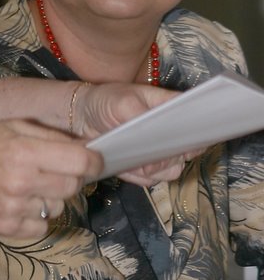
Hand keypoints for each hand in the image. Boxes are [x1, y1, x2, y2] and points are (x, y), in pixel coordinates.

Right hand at [0, 117, 102, 239]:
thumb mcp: (11, 126)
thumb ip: (48, 137)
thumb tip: (84, 149)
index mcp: (24, 150)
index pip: (80, 162)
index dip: (93, 161)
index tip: (94, 161)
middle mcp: (22, 181)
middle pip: (73, 187)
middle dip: (70, 177)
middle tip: (52, 169)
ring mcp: (13, 208)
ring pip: (58, 208)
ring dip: (50, 198)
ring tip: (26, 185)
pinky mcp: (5, 228)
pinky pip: (40, 228)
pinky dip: (35, 217)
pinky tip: (17, 202)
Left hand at [73, 83, 198, 185]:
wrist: (82, 116)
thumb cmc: (105, 100)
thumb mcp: (123, 102)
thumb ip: (143, 122)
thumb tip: (157, 150)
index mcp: (171, 108)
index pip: (198, 122)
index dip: (198, 134)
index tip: (184, 143)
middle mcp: (170, 131)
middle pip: (188, 152)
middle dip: (169, 157)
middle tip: (146, 152)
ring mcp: (159, 150)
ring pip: (171, 170)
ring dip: (152, 168)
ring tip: (130, 154)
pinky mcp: (144, 166)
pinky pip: (150, 179)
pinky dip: (137, 175)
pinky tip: (123, 162)